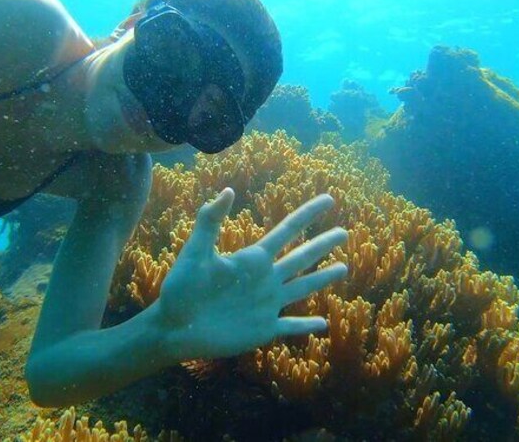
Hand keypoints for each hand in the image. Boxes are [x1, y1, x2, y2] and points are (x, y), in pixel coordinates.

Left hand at [157, 189, 347, 359]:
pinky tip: (324, 324)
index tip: (328, 199)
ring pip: (302, 287)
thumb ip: (210, 222)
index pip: (287, 230)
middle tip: (344, 232)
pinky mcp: (264, 329)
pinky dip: (307, 326)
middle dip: (322, 244)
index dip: (308, 214)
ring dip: (322, 279)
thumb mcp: (195, 252)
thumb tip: (228, 190)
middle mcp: (264, 279)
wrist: (173, 327)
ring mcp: (267, 304)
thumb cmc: (180, 288)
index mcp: (252, 258)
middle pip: (301, 257)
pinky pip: (291, 326)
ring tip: (344, 268)